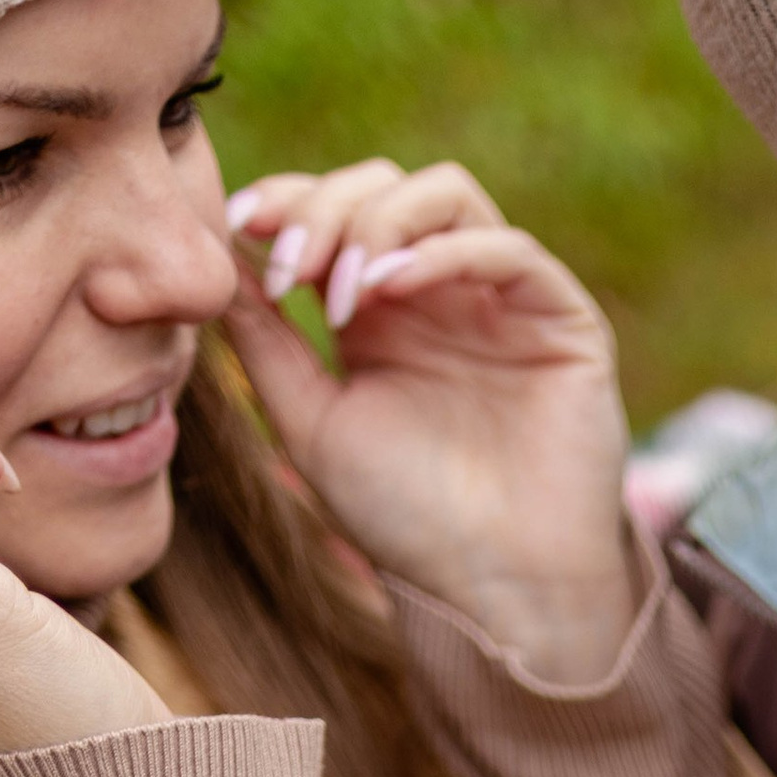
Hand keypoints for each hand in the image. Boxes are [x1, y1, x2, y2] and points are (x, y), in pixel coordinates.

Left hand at [223, 159, 636, 684]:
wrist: (497, 589)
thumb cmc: (407, 520)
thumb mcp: (311, 423)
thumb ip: (266, 344)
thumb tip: (215, 264)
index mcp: (380, 312)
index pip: (334, 214)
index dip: (285, 200)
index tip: (236, 225)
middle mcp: (440, 293)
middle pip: (382, 187)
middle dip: (324, 208)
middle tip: (289, 266)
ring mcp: (502, 300)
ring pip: (444, 195)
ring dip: (379, 221)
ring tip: (341, 289)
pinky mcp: (561, 318)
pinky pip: (507, 248)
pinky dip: (443, 251)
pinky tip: (392, 287)